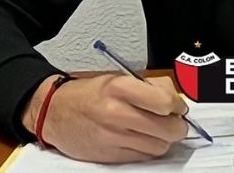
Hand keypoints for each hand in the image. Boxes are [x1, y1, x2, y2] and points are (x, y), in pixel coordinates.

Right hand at [24, 74, 188, 162]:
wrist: (54, 112)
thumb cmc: (87, 94)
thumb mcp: (118, 77)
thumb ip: (149, 86)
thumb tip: (174, 99)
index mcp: (120, 88)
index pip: (165, 103)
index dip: (178, 106)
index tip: (179, 107)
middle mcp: (117, 113)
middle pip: (168, 128)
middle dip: (177, 126)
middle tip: (174, 121)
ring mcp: (113, 137)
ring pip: (159, 146)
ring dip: (163, 139)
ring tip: (155, 129)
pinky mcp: (110, 156)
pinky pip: (143, 157)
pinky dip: (148, 149)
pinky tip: (141, 138)